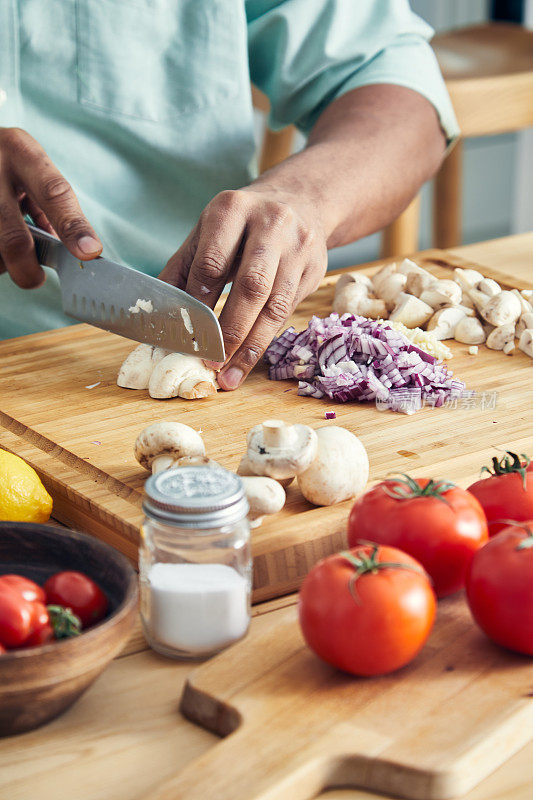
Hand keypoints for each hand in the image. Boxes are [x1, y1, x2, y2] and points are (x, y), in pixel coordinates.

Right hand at [0, 128, 101, 287]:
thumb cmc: (6, 165)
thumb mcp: (29, 170)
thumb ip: (51, 207)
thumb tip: (75, 250)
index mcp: (21, 151)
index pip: (54, 193)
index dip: (72, 226)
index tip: (89, 252)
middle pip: (13, 237)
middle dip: (26, 268)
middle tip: (35, 279)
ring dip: (2, 261)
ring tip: (5, 247)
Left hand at [159, 187, 326, 389]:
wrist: (300, 201)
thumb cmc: (242, 225)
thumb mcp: (207, 233)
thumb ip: (183, 270)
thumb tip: (157, 315)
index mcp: (232, 209)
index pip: (212, 262)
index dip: (198, 302)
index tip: (185, 335)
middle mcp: (271, 224)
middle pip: (250, 285)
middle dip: (229, 330)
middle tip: (210, 362)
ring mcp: (298, 247)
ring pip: (275, 305)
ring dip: (250, 345)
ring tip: (229, 374)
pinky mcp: (316, 269)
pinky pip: (288, 312)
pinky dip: (265, 340)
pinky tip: (248, 360)